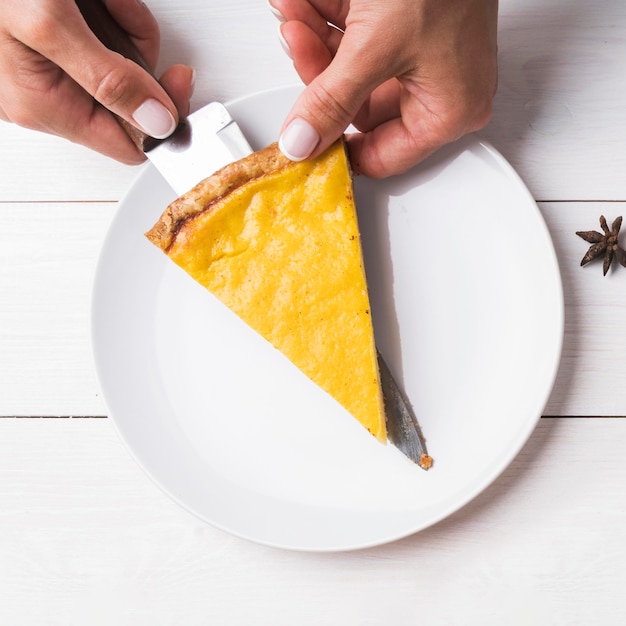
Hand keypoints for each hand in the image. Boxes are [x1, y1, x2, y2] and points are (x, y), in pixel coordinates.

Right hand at [0, 0, 193, 163]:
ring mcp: (45, 66)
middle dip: (136, 54)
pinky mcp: (47, 40)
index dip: (162, 117)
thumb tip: (157, 123)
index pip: (129, 143)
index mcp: (45, 105)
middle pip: (127, 99)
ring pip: (117, 64)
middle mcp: (46, 94)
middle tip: (120, 15)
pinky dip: (107, 10)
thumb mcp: (50, 24)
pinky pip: (99, 39)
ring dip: (121, 25)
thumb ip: (110, 79)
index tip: (179, 80)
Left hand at [271, 0, 497, 177]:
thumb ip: (332, 100)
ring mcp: (425, 56)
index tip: (299, 138)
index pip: (382, 156)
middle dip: (319, 72)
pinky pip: (362, 38)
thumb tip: (303, 141)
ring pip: (355, 70)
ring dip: (317, 41)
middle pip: (359, 107)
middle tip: (296, 46)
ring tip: (294, 13)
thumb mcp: (375, 48)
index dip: (335, 148)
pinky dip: (331, 20)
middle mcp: (440, 89)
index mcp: (449, 111)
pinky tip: (306, 4)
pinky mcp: (410, 26)